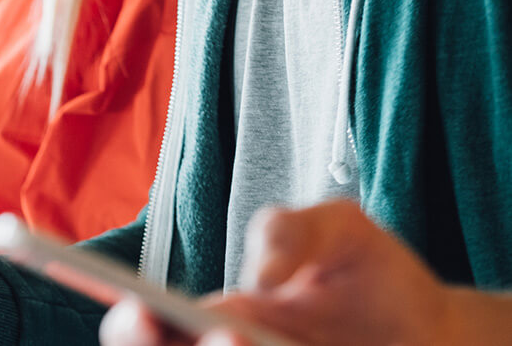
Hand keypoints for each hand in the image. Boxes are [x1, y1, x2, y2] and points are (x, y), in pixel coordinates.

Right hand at [99, 200, 482, 345]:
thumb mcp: (336, 229)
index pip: (143, 326)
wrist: (435, 330)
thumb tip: (259, 278)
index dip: (129, 322)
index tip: (141, 307)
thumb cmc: (372, 276)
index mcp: (215, 318)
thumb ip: (287, 229)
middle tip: (224, 331)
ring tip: (249, 338)